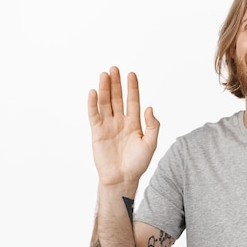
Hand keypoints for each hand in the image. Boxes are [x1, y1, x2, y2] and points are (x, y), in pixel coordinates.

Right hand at [87, 66, 159, 185]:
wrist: (122, 178)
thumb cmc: (138, 163)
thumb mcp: (151, 143)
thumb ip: (152, 125)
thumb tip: (150, 107)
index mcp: (134, 124)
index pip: (133, 101)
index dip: (132, 88)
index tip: (132, 74)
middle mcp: (120, 122)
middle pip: (117, 98)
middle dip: (116, 83)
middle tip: (114, 68)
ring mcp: (108, 126)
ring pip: (106, 103)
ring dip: (105, 89)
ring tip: (104, 75)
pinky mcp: (97, 132)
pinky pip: (94, 115)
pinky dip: (93, 103)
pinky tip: (94, 92)